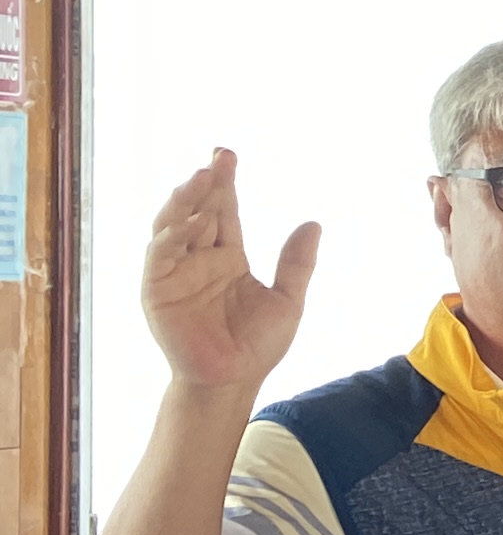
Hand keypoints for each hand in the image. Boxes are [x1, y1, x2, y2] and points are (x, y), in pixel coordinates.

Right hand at [143, 152, 317, 398]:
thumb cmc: (257, 345)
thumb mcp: (288, 300)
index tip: (227, 154)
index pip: (225, 211)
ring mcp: (175, 273)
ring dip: (185, 202)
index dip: (225, 183)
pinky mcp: (157, 291)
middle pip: (198, 211)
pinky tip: (190, 221)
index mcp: (227, 257)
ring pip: (173, 226)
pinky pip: (160, 256)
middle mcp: (198, 259)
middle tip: (217, 159)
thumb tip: (313, 223)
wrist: (234, 380)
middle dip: (205, 183)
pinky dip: (171, 236)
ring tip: (202, 180)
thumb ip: (296, 263)